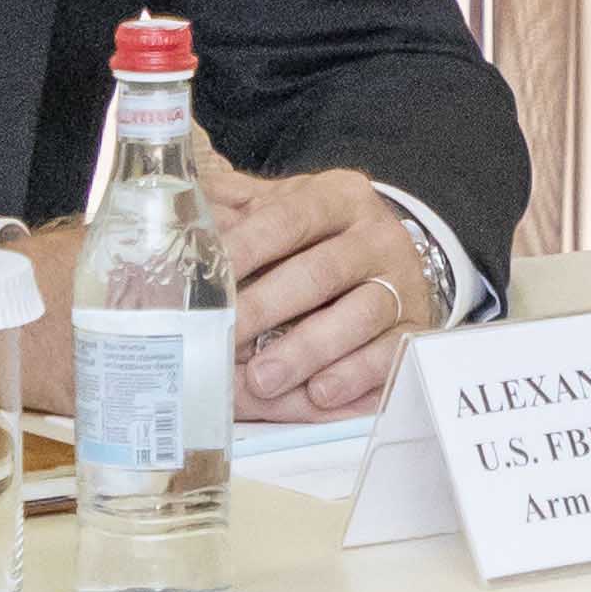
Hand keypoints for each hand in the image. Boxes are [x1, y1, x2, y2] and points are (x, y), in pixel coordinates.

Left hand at [214, 159, 438, 421]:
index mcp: (338, 197)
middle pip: (321, 271)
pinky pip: (391, 354)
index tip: (207, 279)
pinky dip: (354, 376)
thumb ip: (235, 212)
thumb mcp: (283, 211)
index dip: (246, 248)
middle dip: (267, 308)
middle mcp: (377, 236)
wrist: (391, 261)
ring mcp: (403, 283)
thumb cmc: (317, 241)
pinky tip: (319, 394)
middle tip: (225, 339)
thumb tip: (173, 217)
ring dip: (307, 351)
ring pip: (359, 315)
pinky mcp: (417, 329)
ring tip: (264, 379)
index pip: (287, 218)